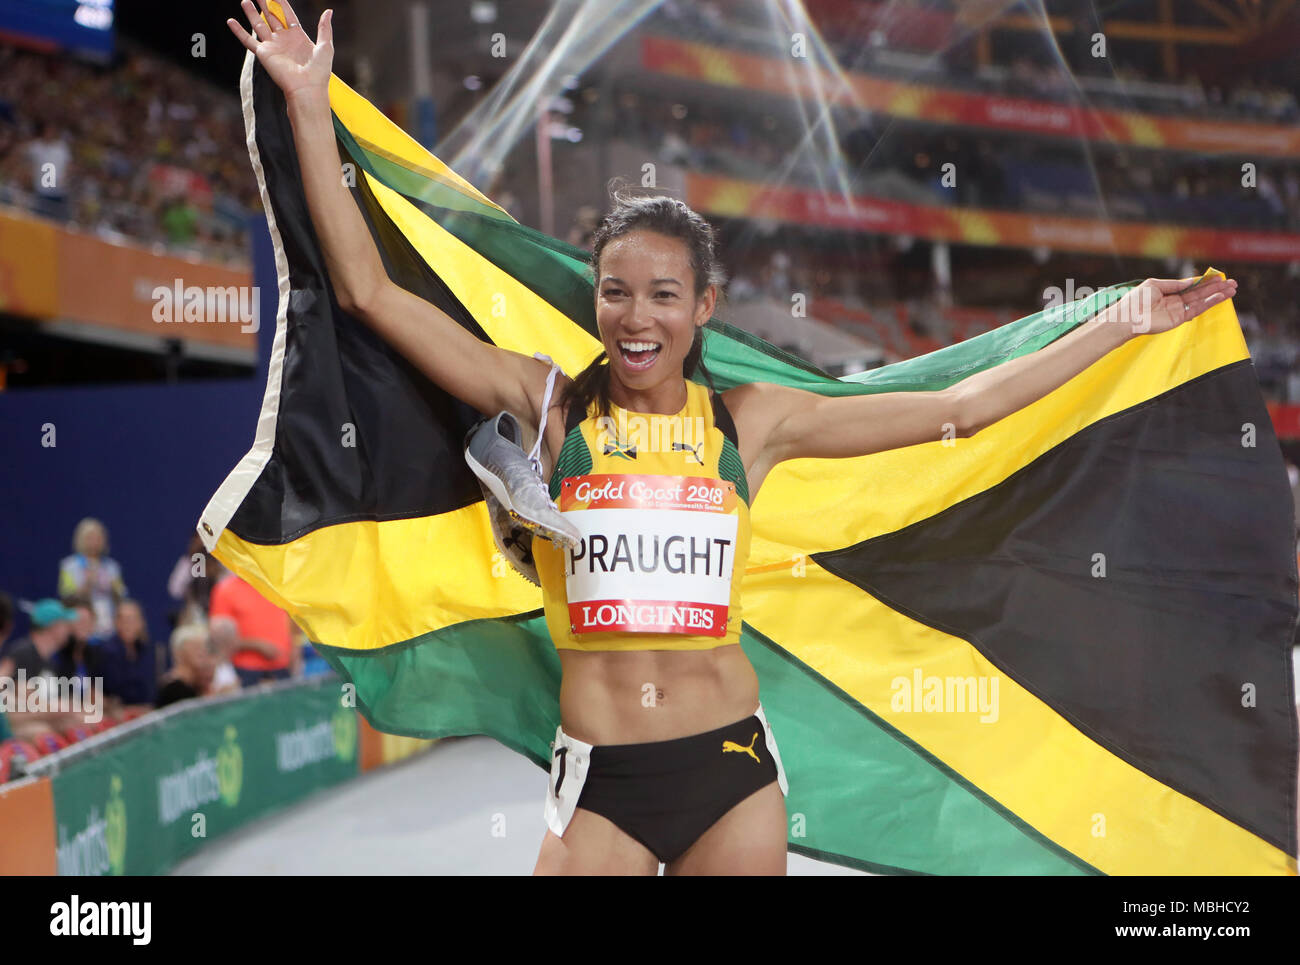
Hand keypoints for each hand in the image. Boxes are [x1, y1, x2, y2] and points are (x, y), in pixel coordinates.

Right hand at [227, 1, 332, 101]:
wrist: (307, 88)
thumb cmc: (319, 71)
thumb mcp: (325, 46)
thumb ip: (324, 28)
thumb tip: (329, 11)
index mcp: (298, 37)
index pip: (288, 15)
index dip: (281, 3)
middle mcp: (284, 40)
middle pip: (272, 17)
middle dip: (265, 5)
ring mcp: (273, 46)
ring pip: (259, 25)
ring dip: (251, 13)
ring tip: (245, 1)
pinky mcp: (263, 54)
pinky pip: (248, 40)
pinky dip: (238, 31)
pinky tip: (230, 21)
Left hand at [1112, 275, 1237, 336]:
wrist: (1127, 317)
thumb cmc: (1136, 300)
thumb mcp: (1155, 285)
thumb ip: (1174, 284)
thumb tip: (1190, 281)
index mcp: (1168, 292)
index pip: (1190, 286)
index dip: (1204, 281)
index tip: (1218, 276)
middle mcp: (1175, 301)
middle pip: (1199, 293)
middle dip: (1215, 288)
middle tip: (1232, 283)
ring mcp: (1178, 310)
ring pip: (1201, 301)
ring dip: (1217, 295)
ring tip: (1232, 289)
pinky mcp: (1178, 319)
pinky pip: (1197, 310)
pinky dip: (1209, 303)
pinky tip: (1220, 297)